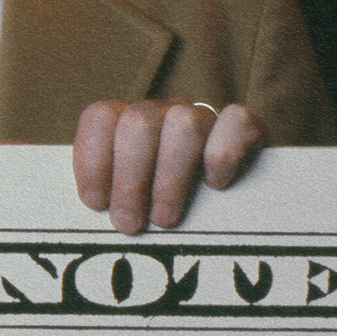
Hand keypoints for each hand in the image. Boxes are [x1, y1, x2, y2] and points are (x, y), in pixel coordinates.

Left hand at [72, 99, 264, 233]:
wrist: (234, 199)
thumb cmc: (162, 203)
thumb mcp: (130, 199)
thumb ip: (109, 198)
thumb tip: (90, 218)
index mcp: (128, 120)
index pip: (100, 117)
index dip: (93, 159)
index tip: (96, 204)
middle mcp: (164, 112)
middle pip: (138, 123)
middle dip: (129, 179)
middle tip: (128, 223)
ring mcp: (204, 116)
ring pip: (184, 125)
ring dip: (170, 178)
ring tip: (164, 220)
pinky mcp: (245, 127)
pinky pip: (236, 122)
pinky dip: (223, 155)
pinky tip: (215, 186)